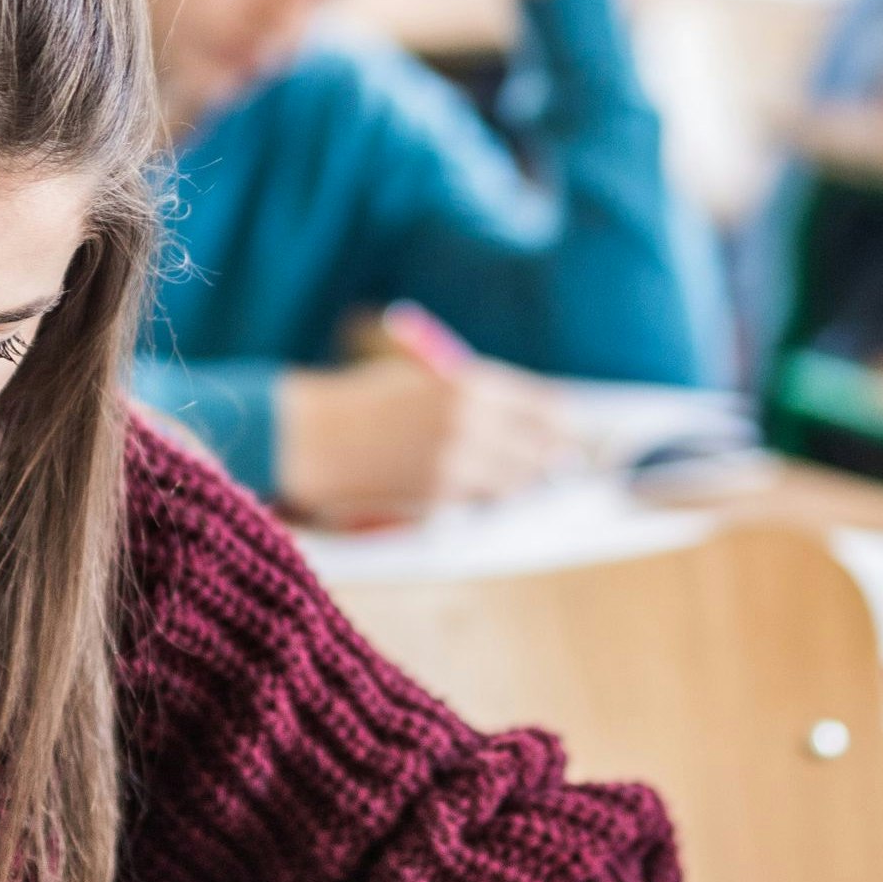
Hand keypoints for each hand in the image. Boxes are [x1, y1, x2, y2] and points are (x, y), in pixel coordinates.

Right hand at [274, 353, 576, 524]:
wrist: (315, 435)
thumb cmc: (371, 401)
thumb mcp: (432, 380)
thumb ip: (483, 398)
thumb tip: (537, 424)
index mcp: (473, 384)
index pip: (548, 408)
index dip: (562, 424)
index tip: (567, 432)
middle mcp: (472, 423)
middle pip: (542, 450)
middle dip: (549, 458)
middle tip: (556, 464)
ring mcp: (457, 464)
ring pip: (515, 482)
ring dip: (517, 479)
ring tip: (511, 474)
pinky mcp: (439, 497)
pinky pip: (480, 500)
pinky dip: (482, 495)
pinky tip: (468, 484)